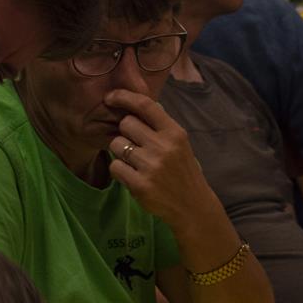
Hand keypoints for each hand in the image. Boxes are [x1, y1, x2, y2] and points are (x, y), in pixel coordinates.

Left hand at [105, 89, 217, 227]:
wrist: (192, 206)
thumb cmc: (182, 170)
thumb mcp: (179, 143)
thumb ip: (159, 125)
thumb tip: (131, 104)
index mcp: (174, 132)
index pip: (145, 105)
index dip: (123, 96)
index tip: (110, 98)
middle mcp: (163, 147)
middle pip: (126, 123)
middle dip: (125, 132)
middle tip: (134, 145)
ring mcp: (151, 166)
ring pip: (116, 144)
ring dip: (120, 152)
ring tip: (135, 162)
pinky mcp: (140, 185)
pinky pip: (115, 166)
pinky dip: (119, 170)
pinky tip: (132, 176)